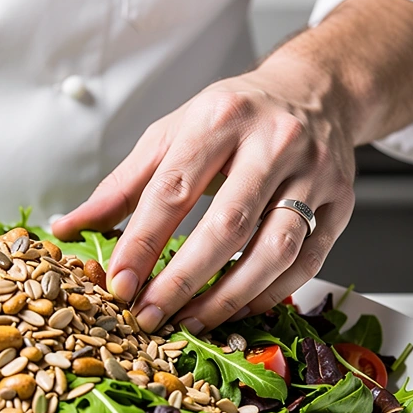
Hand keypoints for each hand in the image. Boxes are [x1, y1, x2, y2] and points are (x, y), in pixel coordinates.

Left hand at [53, 54, 356, 333]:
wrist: (315, 92)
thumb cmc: (233, 116)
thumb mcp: (171, 134)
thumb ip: (121, 185)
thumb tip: (68, 227)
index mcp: (220, 118)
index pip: (174, 189)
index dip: (143, 242)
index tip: (119, 283)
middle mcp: (273, 141)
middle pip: (226, 225)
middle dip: (183, 280)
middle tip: (151, 315)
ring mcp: (316, 173)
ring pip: (275, 249)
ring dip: (229, 295)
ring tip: (192, 321)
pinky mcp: (343, 202)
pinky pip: (307, 261)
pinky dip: (270, 292)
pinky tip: (238, 308)